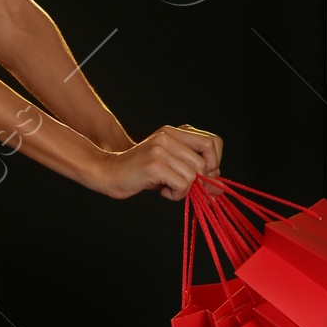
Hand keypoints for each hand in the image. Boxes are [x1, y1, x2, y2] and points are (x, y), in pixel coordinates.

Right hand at [95, 123, 223, 201]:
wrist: (108, 173)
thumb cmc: (140, 173)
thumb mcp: (169, 164)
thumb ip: (192, 168)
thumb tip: (218, 186)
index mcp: (174, 132)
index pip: (213, 142)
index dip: (215, 162)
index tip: (205, 176)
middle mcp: (169, 136)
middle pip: (206, 162)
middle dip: (201, 181)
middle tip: (185, 188)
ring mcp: (161, 149)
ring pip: (194, 175)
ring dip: (184, 190)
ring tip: (168, 188)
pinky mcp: (155, 164)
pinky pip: (182, 184)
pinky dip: (175, 194)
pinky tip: (162, 191)